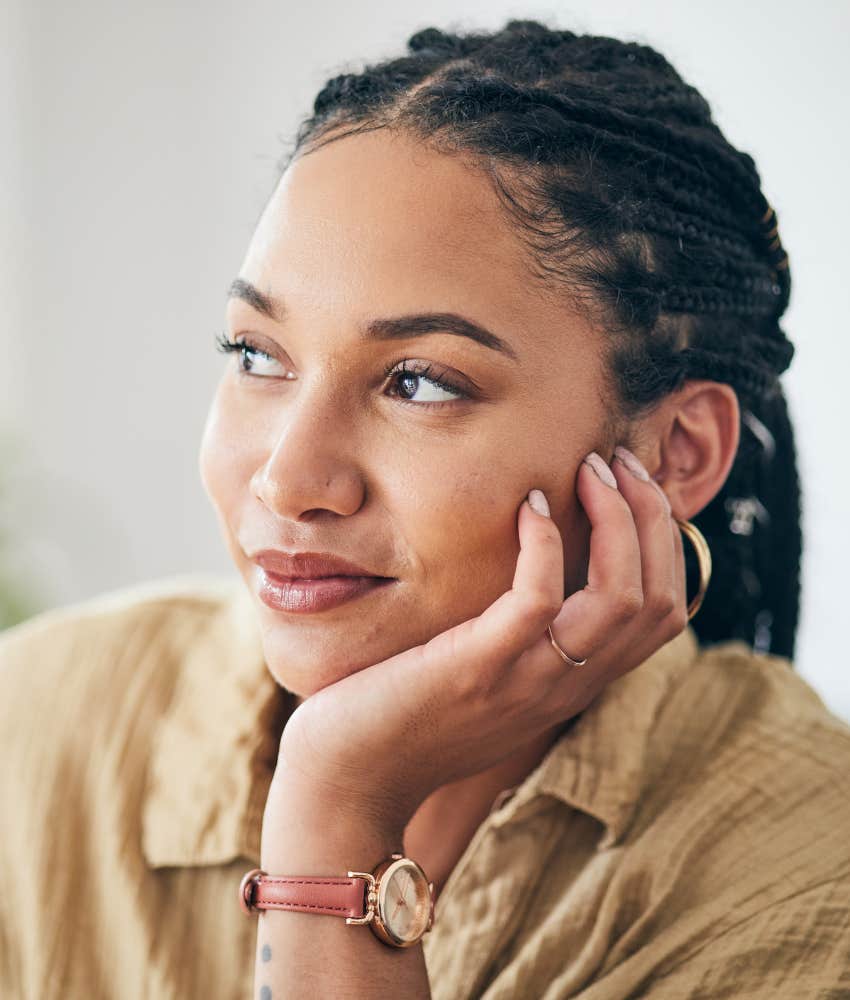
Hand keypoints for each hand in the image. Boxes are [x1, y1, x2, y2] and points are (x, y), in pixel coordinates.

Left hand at [272, 448, 687, 834]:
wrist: (349, 781)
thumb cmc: (406, 715)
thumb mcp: (485, 676)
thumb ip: (521, 637)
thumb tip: (535, 571)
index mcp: (572, 683)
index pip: (664, 615)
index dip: (664, 544)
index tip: (631, 488)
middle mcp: (565, 686)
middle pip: (656, 600)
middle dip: (651, 518)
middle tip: (616, 462)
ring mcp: (525, 681)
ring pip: (618, 599)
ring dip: (615, 520)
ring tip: (586, 471)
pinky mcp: (477, 669)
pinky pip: (538, 601)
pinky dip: (544, 545)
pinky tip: (526, 505)